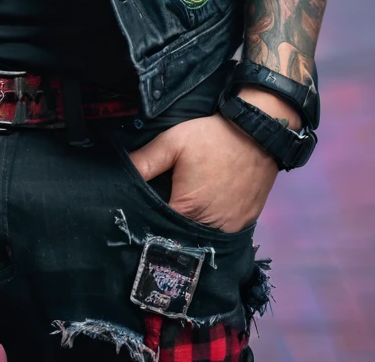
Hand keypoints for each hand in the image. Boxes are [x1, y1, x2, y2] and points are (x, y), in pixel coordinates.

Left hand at [128, 109, 278, 233]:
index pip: (158, 230)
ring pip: (202, 239)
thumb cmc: (211, 138)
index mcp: (186, 211)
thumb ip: (145, 161)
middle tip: (162, 212)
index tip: (142, 215)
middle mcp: (209, 229)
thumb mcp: (173, 143)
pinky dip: (212, 227)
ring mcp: (230, 230)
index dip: (148, 222)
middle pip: (181, 238)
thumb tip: (118, 173)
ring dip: (191, 231)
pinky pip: (222, 235)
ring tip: (183, 212)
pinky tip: (206, 212)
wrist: (256, 134)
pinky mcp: (244, 226)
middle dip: (169, 229)